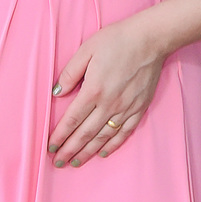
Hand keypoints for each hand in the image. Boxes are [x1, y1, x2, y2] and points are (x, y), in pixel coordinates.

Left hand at [48, 11, 168, 167]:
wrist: (150, 39)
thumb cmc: (116, 40)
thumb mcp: (86, 50)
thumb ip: (70, 73)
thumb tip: (56, 93)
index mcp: (93, 89)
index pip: (72, 119)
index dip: (60, 135)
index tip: (51, 147)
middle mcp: (109, 104)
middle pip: (85, 133)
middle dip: (70, 149)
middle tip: (58, 162)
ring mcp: (125, 108)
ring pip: (103, 137)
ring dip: (88, 152)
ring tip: (75, 162)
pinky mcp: (139, 108)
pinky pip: (124, 133)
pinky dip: (112, 145)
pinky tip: (103, 153)